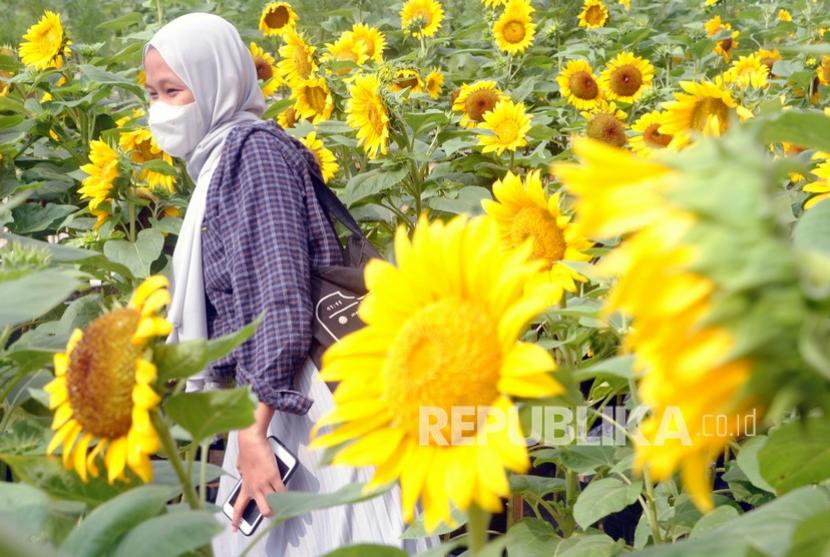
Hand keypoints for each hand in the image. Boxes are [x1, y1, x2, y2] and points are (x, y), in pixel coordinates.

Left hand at [231, 406, 284, 531]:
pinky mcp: (274, 476)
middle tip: (275, 511)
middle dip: (271, 514)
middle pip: (264, 511)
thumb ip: (242, 473)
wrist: (251, 440)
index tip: (235, 529)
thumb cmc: (247, 450)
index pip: (238, 507)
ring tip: (284, 503)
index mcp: (245, 486)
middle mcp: (254, 488)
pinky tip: (289, 494)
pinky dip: (287, 494)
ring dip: (280, 506)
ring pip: (273, 505)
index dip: (236, 520)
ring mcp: (264, 483)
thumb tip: (242, 472)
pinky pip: (283, 491)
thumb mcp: (241, 465)